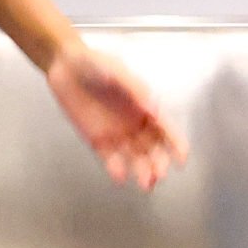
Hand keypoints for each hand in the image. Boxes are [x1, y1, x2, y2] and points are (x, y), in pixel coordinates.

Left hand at [46, 42, 183, 192]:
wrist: (65, 65)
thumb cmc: (95, 63)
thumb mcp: (117, 71)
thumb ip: (134, 89)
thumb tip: (153, 108)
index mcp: (145, 106)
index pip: (165, 128)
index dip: (175, 143)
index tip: (182, 158)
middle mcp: (135, 124)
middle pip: (152, 148)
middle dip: (158, 162)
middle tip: (159, 174)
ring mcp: (117, 134)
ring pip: (134, 157)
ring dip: (142, 170)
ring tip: (146, 183)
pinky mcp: (97, 140)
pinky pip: (109, 158)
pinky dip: (115, 168)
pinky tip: (120, 177)